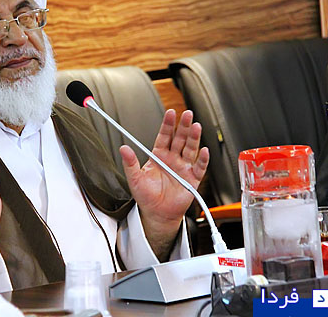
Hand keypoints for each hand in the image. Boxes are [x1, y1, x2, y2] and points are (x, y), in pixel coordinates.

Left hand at [119, 109, 208, 259]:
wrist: (157, 214)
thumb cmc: (146, 196)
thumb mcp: (134, 178)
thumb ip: (130, 162)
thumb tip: (123, 148)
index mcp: (159, 155)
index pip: (164, 136)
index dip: (167, 124)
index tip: (170, 113)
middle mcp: (173, 159)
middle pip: (180, 138)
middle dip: (183, 126)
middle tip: (186, 114)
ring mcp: (183, 168)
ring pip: (190, 149)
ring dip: (194, 138)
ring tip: (195, 126)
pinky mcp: (192, 179)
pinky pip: (199, 167)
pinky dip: (203, 159)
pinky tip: (204, 151)